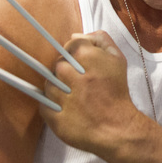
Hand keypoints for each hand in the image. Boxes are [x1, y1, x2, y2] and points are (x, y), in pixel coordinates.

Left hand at [40, 31, 138, 153]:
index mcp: (87, 57)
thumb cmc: (117, 91)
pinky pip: (43, 104)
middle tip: (76, 83)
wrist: (118, 127)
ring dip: (57, 89)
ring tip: (72, 97)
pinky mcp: (55, 118)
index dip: (74, 55)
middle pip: (57, 64)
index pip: (69, 45)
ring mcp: (61, 97)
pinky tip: (65, 108)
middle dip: (65, 72)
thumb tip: (73, 35)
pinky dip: (51, 105)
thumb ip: (99, 40)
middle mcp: (72, 74)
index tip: (81, 66)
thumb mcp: (117, 59)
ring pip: (48, 84)